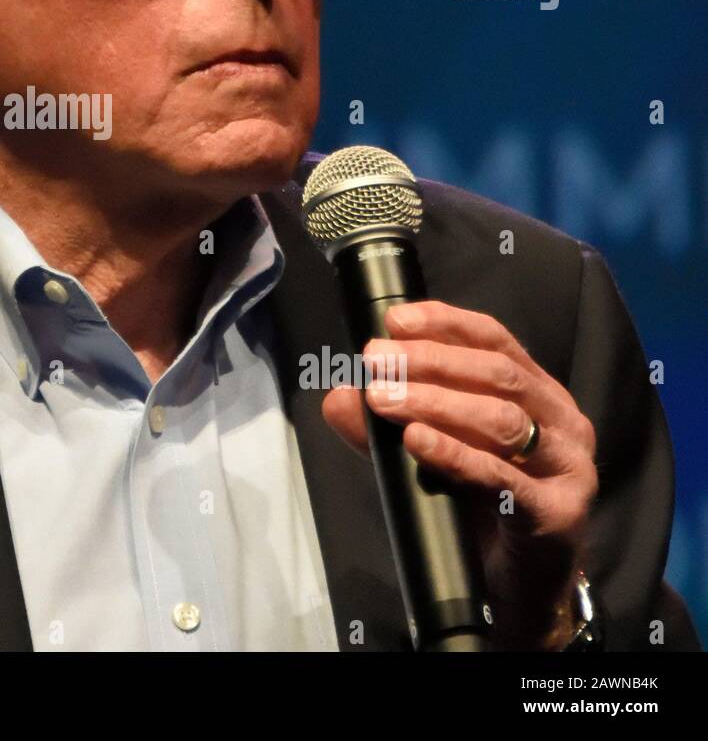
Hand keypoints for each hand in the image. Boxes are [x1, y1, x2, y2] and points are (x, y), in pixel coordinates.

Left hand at [322, 300, 597, 649]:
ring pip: (503, 419)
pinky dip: (456, 455)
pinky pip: (504, 478)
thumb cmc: (478, 507)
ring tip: (384, 399)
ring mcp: (567, 466)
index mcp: (536, 392)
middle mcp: (560, 420)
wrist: (514, 587)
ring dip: (436, 403)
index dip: (444, 323)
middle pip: (497, 373)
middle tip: (374, 360)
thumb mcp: (427, 454)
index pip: (494, 340)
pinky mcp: (558, 513)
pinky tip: (418, 441)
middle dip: (430, 361)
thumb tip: (339, 396)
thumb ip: (385, 426)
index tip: (393, 321)